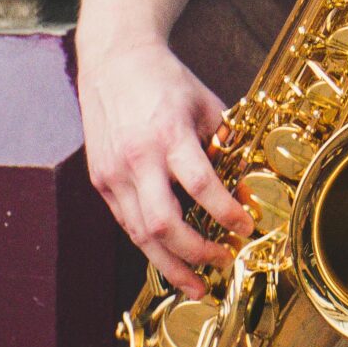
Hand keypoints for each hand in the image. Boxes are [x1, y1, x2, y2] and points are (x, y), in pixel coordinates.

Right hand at [79, 37, 252, 296]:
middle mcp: (137, 159)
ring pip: (139, 234)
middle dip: (195, 251)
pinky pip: (126, 223)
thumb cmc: (165, 81)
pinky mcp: (101, 181)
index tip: (246, 226)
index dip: (226, 212)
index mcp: (168, 135)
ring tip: (196, 284)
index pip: (200, 185)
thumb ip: (222, 141)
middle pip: (164, 223)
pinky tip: (168, 259)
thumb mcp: (205, 103)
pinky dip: (149, 245)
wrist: (114, 62)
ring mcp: (113, 173)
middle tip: (223, 260)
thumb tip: (243, 181)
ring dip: (170, 264)